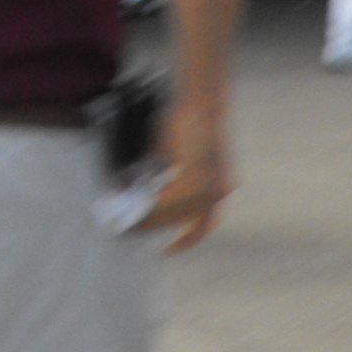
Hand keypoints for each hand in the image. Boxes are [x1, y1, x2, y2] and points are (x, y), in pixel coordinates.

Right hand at [137, 97, 231, 253]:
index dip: (187, 238)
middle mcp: (219, 190)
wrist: (200, 101)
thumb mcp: (175, 155)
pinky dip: (155, 207)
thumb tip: (138, 187)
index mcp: (218, 188)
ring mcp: (211, 185)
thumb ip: (164, 176)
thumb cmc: (186, 122)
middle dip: (157, 227)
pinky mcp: (198, 176)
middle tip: (133, 230)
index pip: (204, 223)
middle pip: (185, 221)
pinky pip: (173, 201)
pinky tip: (141, 210)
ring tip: (132, 222)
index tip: (170, 250)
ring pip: (177, 213)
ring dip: (152, 219)